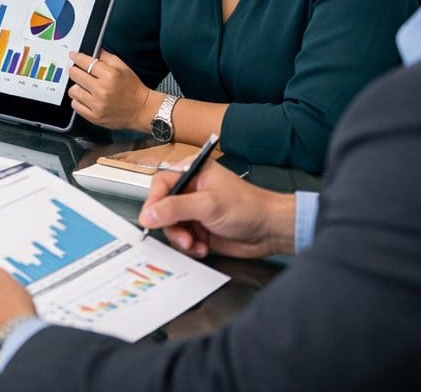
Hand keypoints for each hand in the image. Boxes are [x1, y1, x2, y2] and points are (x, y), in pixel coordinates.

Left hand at [67, 50, 155, 129]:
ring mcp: (97, 105)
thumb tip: (91, 51)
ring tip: (85, 87)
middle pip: (75, 75)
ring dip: (77, 87)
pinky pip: (75, 106)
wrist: (143, 110)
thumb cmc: (133, 88)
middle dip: (74, 70)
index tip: (73, 56)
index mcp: (110, 75)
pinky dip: (78, 101)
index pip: (85, 62)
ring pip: (73, 91)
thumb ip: (106, 57)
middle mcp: (102, 90)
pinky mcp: (95, 117)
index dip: (76, 57)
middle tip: (77, 70)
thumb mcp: (123, 67)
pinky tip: (86, 98)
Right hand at [138, 161, 296, 258]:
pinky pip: (182, 240)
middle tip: (182, 237)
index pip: (161, 183)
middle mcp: (191, 191)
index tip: (150, 218)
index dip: (154, 202)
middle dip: (170, 226)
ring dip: (181, 239)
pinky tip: (202, 248)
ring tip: (195, 244)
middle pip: (163, 208)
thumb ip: (176, 208)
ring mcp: (195, 211)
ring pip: (171, 226)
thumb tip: (148, 214)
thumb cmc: (249, 207)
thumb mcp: (208, 205)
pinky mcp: (200, 230)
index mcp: (192, 173)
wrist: (271, 231)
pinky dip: (190, 247)